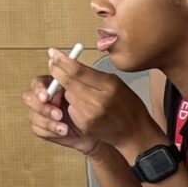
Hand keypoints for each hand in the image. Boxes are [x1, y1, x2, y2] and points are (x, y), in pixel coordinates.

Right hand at [23, 70, 99, 155]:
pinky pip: (37, 129)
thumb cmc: (94, 107)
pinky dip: (49, 131)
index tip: (46, 96)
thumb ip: (75, 80)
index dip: (39, 88)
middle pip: (30, 98)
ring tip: (64, 127)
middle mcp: (44, 98)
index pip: (38, 82)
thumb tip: (63, 70)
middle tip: (58, 114)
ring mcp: (42, 113)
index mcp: (52, 85)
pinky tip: (63, 132)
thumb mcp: (89, 90)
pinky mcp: (43, 128)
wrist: (99, 129)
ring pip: (33, 115)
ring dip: (47, 121)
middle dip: (43, 107)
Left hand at [45, 49, 162, 163]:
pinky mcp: (83, 124)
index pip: (78, 71)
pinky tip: (86, 105)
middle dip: (57, 70)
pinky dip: (74, 103)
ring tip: (82, 91)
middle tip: (53, 62)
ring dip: (69, 89)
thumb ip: (95, 74)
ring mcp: (89, 114)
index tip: (53, 53)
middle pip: (67, 81)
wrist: (134, 133)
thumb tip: (70, 63)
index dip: (62, 60)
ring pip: (67, 94)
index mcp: (109, 86)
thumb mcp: (117, 84)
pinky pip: (71, 107)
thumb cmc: (128, 106)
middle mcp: (97, 101)